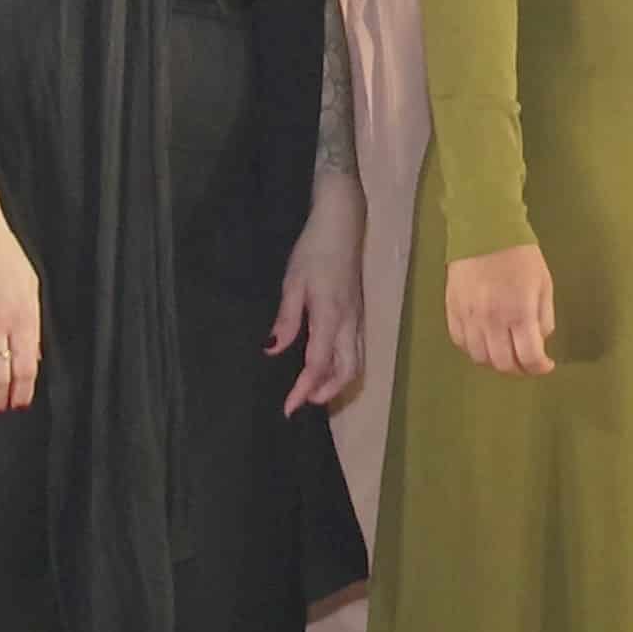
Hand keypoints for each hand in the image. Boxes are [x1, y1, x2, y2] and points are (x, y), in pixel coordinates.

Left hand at [275, 173, 366, 412]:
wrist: (343, 223)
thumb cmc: (314, 249)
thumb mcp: (293, 283)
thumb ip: (286, 320)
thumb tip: (272, 351)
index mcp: (331, 316)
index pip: (319, 364)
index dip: (304, 389)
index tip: (288, 407)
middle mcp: (350, 323)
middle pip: (347, 371)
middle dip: (326, 392)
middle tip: (301, 401)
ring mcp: (358, 319)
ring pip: (356, 363)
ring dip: (336, 382)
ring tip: (313, 390)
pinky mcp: (359, 313)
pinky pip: (356, 351)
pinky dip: (342, 367)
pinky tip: (326, 366)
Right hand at [447, 243, 559, 377]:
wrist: (484, 230)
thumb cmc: (520, 255)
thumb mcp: (544, 284)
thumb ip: (544, 317)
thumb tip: (539, 341)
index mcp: (519, 312)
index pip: (529, 357)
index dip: (540, 368)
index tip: (545, 365)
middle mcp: (492, 320)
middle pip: (504, 364)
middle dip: (519, 369)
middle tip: (526, 363)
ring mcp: (469, 317)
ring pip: (480, 358)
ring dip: (496, 362)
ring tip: (506, 354)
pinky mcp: (452, 310)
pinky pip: (461, 342)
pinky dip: (474, 350)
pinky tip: (485, 343)